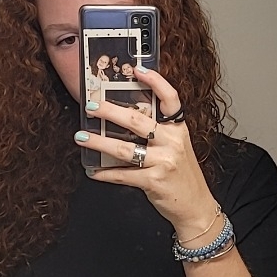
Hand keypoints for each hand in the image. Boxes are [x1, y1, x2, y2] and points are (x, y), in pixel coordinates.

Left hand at [75, 68, 216, 239]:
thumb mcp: (176, 147)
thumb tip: (122, 117)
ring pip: (125, 148)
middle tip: (90, 105)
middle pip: (137, 120)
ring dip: (99, 142)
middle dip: (109, 111)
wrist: (195, 207)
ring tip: (81, 137)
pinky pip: (123, 175)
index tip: (137, 69)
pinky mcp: (154, 181)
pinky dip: (105, 173)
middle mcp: (172, 142)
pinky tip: (93, 171)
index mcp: (178, 129)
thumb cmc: (181, 175)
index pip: (170, 99)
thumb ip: (156, 132)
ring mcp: (164, 162)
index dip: (155, 81)